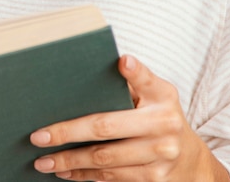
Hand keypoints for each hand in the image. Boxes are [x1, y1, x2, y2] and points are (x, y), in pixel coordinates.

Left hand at [30, 55, 229, 180]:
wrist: (190, 160)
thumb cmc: (162, 115)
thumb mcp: (157, 93)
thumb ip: (136, 79)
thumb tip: (116, 61)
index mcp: (162, 97)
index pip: (145, 80)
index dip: (134, 72)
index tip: (122, 60)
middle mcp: (163, 127)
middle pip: (107, 129)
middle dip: (68, 133)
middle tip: (39, 136)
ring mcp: (159, 158)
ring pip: (105, 160)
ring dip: (70, 162)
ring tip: (44, 161)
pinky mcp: (152, 181)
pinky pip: (111, 178)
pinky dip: (85, 176)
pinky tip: (65, 172)